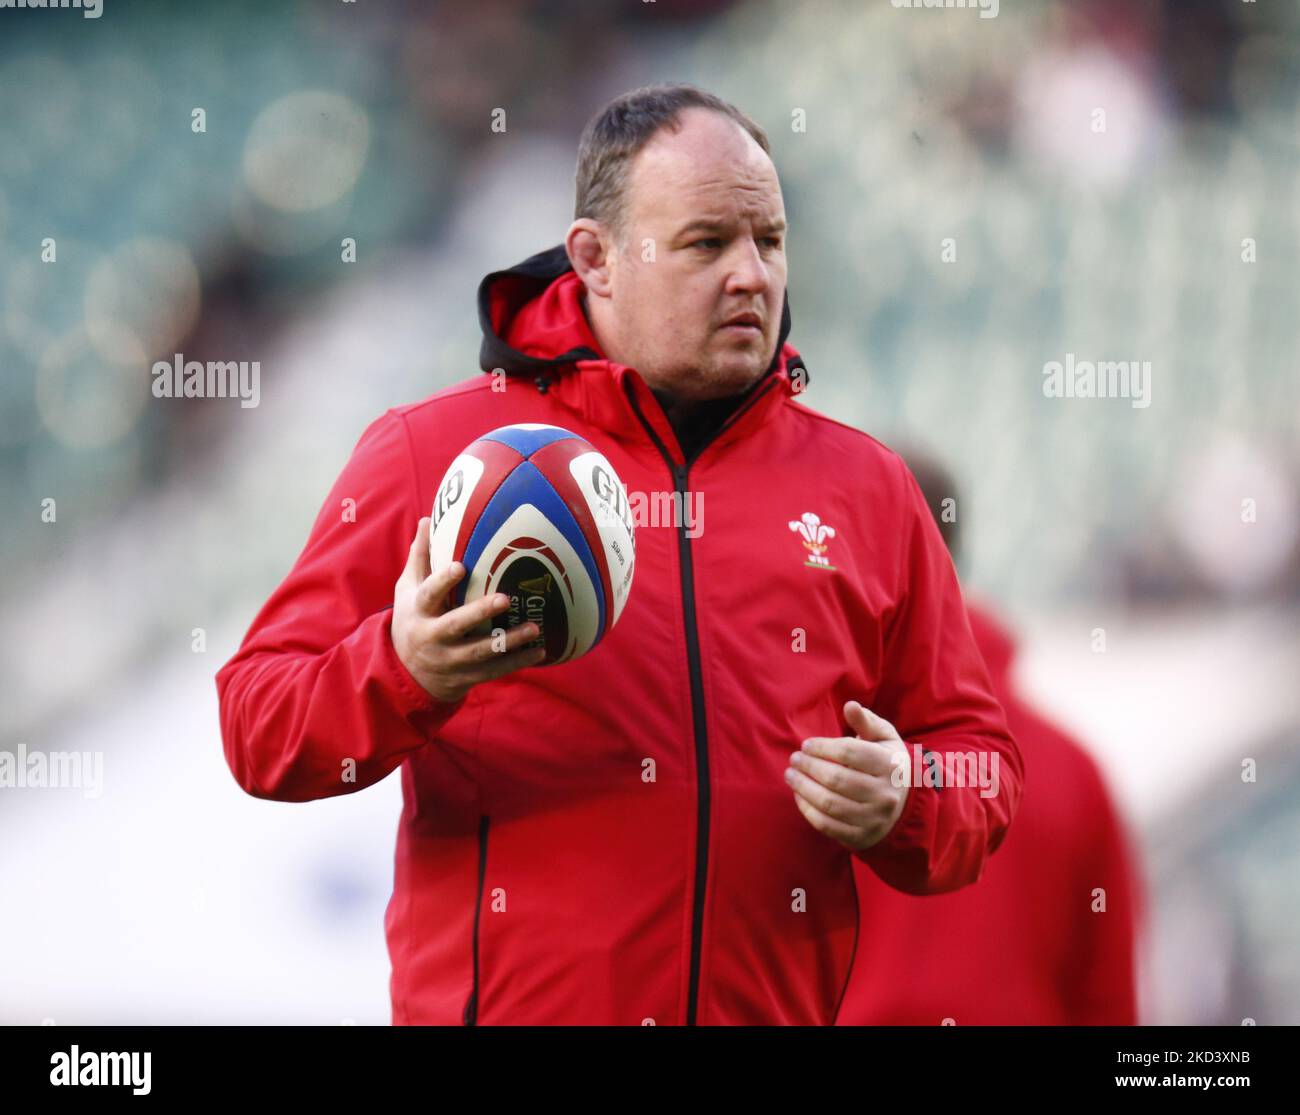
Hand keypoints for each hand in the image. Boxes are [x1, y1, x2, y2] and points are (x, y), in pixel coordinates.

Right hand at [391, 517, 546, 702]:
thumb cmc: (413, 618)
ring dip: (508, 641)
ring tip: (534, 627)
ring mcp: (449, 660)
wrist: (408, 673)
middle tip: (506, 598)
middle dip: (480, 613)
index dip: (443, 581)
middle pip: (456, 625)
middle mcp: (432, 637)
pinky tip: (540, 651)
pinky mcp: (466, 677)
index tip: (460, 566)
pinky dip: (517, 662)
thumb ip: (420, 557)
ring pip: (480, 652)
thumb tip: (430, 518)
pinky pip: (493, 670)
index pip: (429, 595)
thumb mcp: (408, 589)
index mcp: (418, 611)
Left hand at [784, 700, 910, 851]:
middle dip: (810, 767)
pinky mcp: (861, 837)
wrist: (903, 806)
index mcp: (891, 766)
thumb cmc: (886, 763)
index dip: (823, 747)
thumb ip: (866, 721)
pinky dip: (807, 810)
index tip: (806, 745)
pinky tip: (798, 795)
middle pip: (838, 779)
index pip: (850, 753)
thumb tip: (850, 705)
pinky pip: (827, 825)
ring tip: (790, 775)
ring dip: (803, 788)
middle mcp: (885, 794)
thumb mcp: (884, 739)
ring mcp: (873, 818)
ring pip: (830, 804)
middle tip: (794, 759)